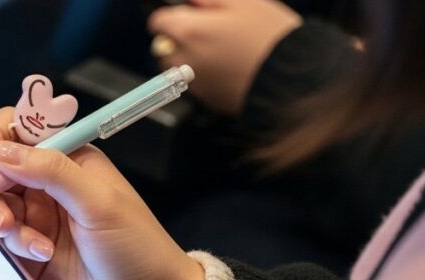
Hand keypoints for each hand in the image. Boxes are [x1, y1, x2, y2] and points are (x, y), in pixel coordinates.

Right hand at [0, 108, 204, 279]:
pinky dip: (11, 246)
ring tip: (18, 236)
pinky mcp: (26, 256)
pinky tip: (40, 256)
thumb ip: (51, 172)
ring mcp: (34, 222)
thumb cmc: (139, 250)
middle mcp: (46, 187)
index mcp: (68, 162)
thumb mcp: (99, 203)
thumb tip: (2, 151)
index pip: (17, 133)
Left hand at [149, 0, 300, 114]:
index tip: (187, 15)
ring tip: (220, 52)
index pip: (157, 22)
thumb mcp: (242, 1)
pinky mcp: (205, 100)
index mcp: (188, 31)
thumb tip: (188, 3)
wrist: (292, 75)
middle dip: (178, 40)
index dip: (172, 16)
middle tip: (207, 34)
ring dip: (188, 60)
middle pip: (163, 48)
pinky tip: (228, 69)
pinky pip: (194, 85)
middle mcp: (182, 60)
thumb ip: (206, 0)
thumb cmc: (269, 34)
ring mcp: (192, 83)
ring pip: (176, 69)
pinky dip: (203, 77)